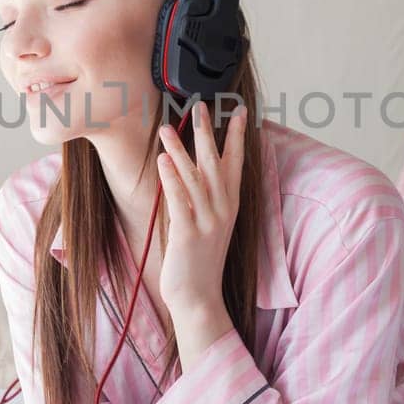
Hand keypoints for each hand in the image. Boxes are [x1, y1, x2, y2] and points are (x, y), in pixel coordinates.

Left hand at [155, 100, 247, 314]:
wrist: (198, 297)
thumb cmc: (199, 260)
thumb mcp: (208, 223)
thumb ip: (203, 197)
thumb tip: (191, 168)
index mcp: (230, 205)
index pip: (237, 163)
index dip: (238, 136)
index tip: (241, 111)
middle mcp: (223, 210)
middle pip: (216, 163)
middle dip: (208, 133)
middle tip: (199, 106)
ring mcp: (207, 222)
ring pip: (195, 178)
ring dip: (181, 150)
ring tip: (166, 127)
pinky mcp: (188, 235)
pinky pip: (180, 201)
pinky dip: (172, 179)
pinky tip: (163, 161)